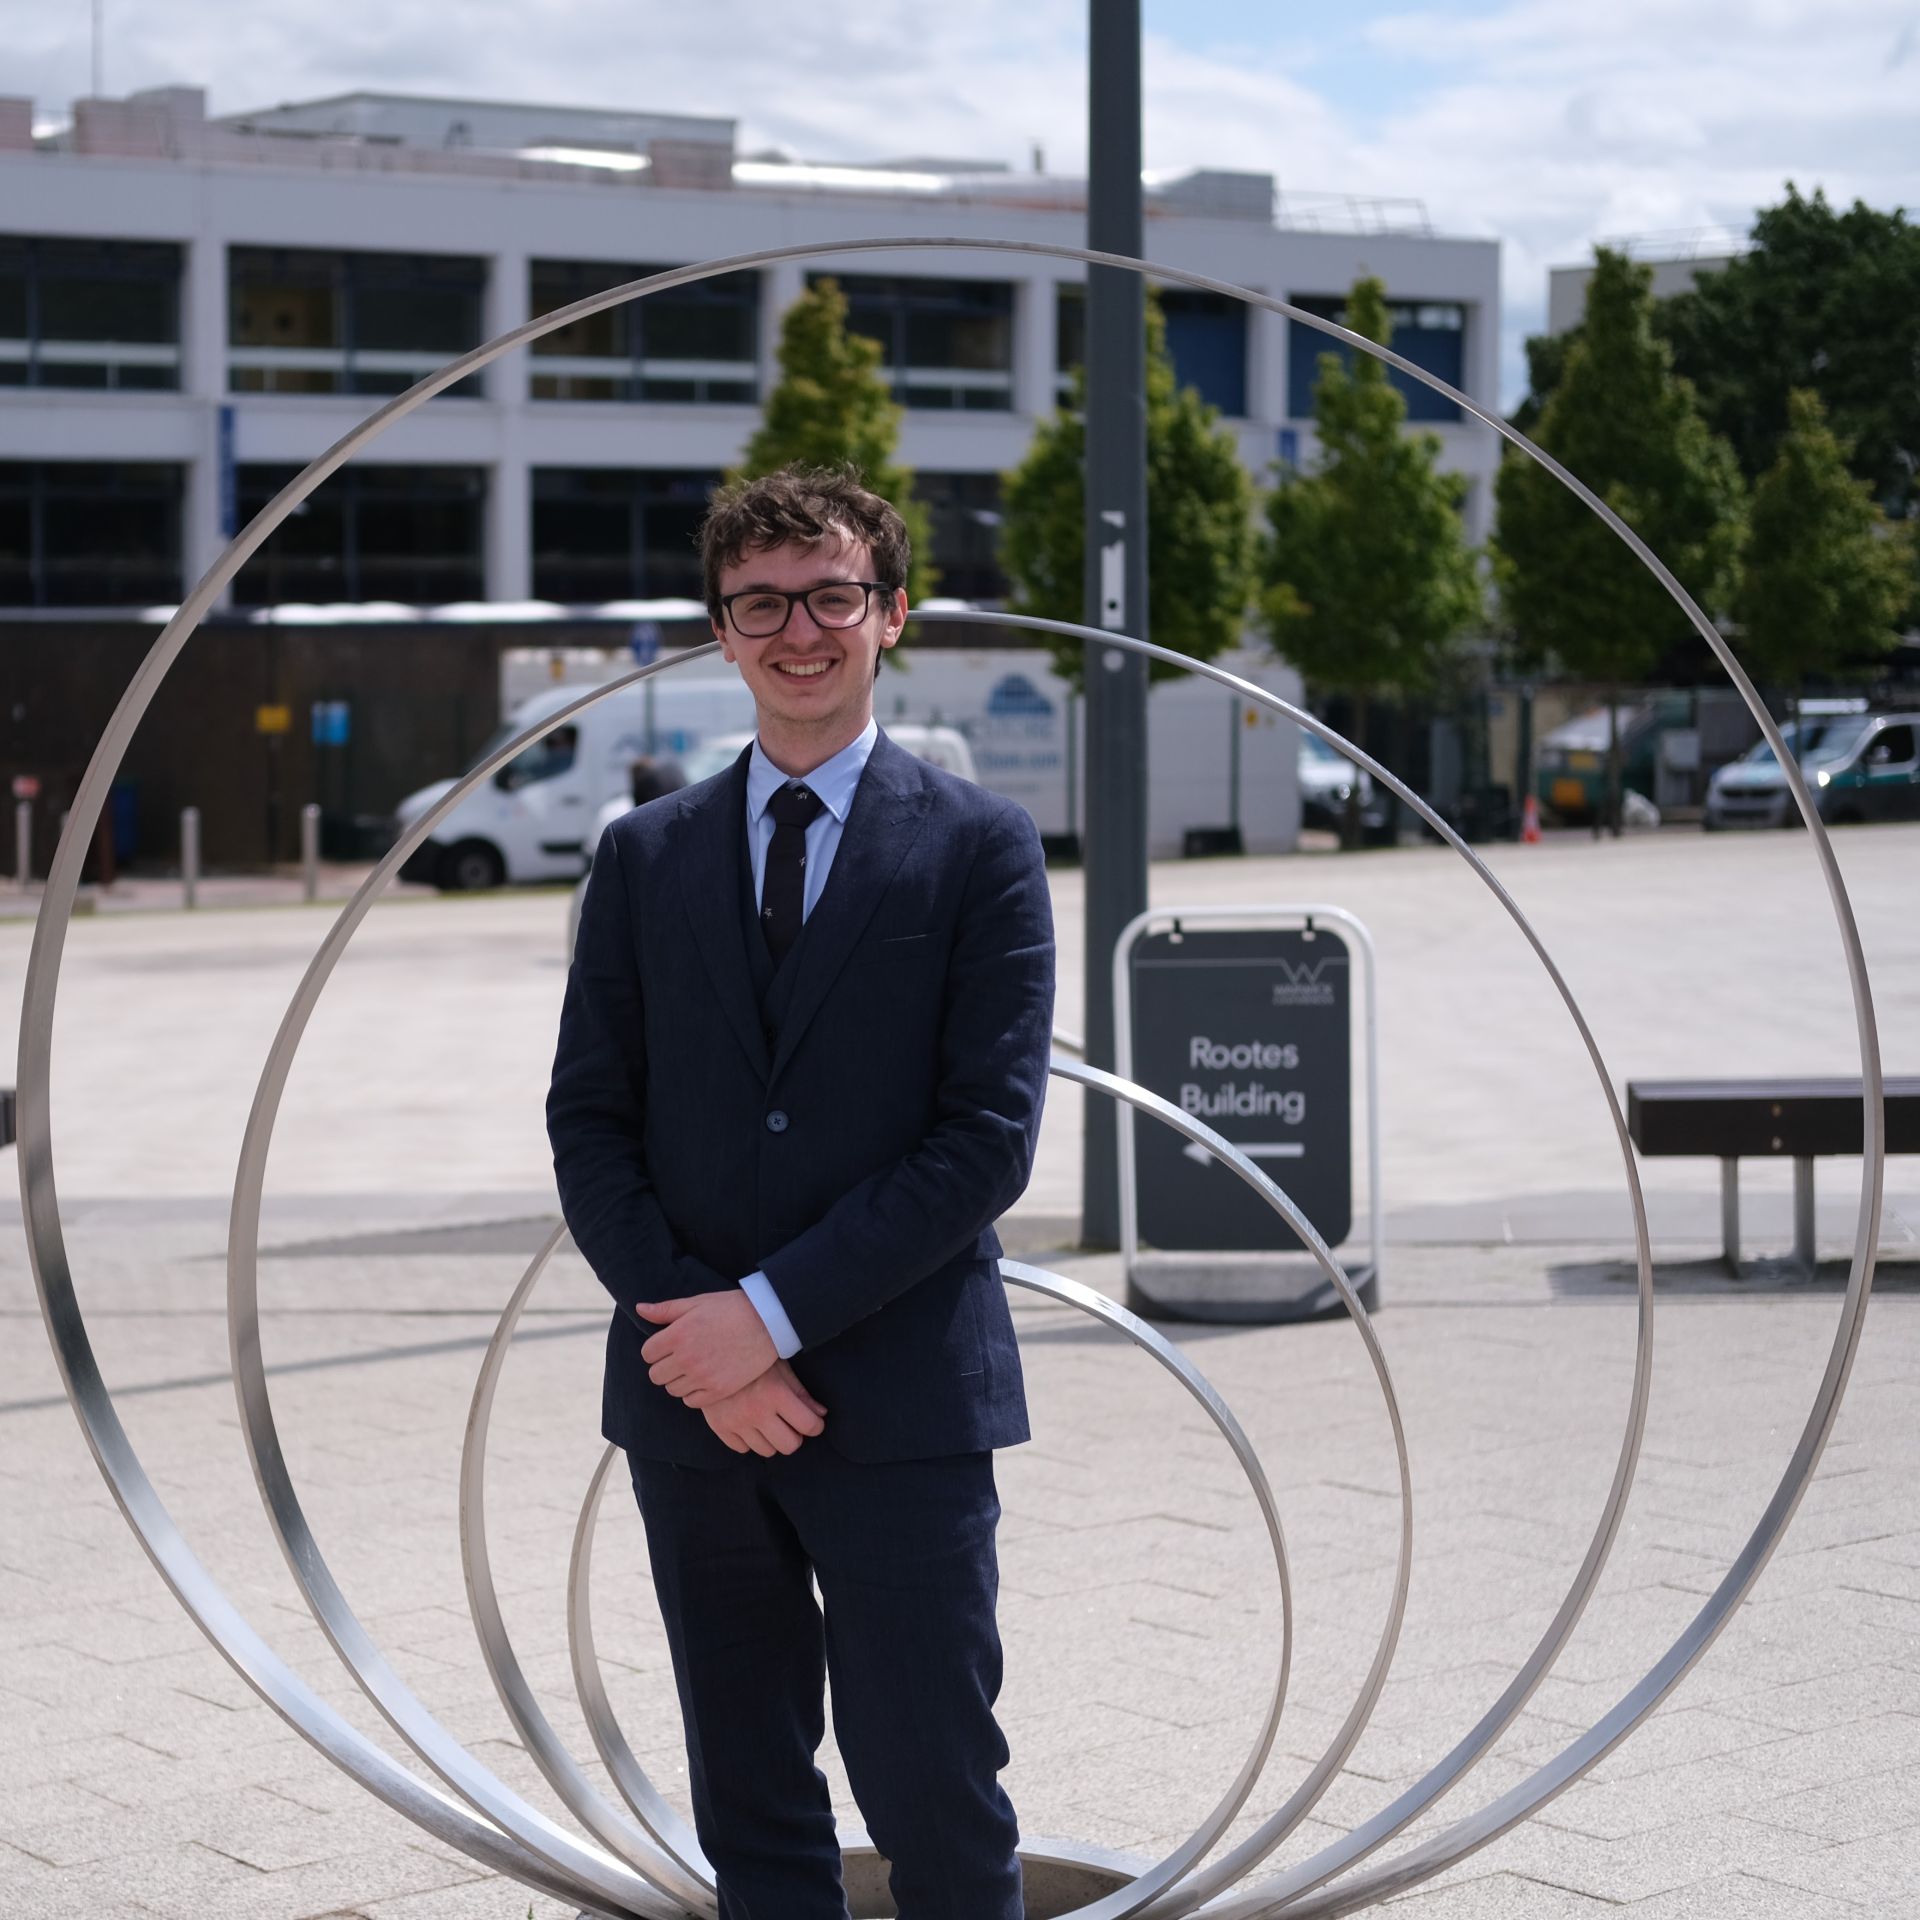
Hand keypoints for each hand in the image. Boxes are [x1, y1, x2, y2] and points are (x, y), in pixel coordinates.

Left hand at [636, 1290, 777, 1405]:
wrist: (767, 1322)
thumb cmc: (730, 1308)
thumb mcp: (696, 1303)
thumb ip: (665, 1309)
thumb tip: (640, 1308)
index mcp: (677, 1334)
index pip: (647, 1354)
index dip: (656, 1350)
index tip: (668, 1346)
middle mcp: (686, 1358)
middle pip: (656, 1375)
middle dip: (664, 1367)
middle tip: (679, 1358)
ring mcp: (702, 1376)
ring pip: (672, 1390)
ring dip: (678, 1380)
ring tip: (694, 1368)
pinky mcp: (718, 1390)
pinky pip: (691, 1401)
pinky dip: (693, 1393)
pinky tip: (703, 1379)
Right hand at [701, 1361, 827, 1457]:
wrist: (711, 1353)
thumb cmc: (752, 1357)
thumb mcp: (780, 1368)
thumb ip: (801, 1393)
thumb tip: (820, 1414)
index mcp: (776, 1393)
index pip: (808, 1425)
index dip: (816, 1426)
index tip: (813, 1423)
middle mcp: (757, 1411)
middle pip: (789, 1445)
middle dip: (795, 1437)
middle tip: (791, 1425)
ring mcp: (736, 1422)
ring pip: (766, 1451)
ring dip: (772, 1440)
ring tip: (769, 1423)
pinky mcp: (719, 1427)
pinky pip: (742, 1449)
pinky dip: (749, 1440)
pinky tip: (750, 1424)